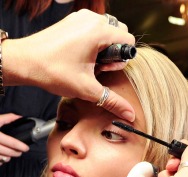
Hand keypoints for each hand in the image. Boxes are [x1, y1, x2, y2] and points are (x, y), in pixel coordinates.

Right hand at [0, 114, 29, 164]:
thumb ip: (8, 118)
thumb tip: (20, 117)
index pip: (11, 142)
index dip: (20, 146)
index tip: (26, 148)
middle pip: (8, 152)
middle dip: (16, 153)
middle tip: (20, 152)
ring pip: (2, 158)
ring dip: (8, 158)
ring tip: (11, 155)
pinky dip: (0, 161)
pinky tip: (1, 158)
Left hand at [3, 10, 135, 121]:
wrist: (25, 62)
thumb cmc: (52, 70)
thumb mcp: (87, 89)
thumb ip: (112, 101)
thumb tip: (129, 114)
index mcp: (98, 31)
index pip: (128, 39)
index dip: (121, 59)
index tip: (106, 69)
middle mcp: (91, 19)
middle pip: (119, 33)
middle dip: (113, 53)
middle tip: (97, 68)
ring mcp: (80, 18)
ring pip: (106, 31)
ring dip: (103, 48)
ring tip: (88, 63)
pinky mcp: (72, 21)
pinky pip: (92, 29)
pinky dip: (92, 43)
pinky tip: (80, 57)